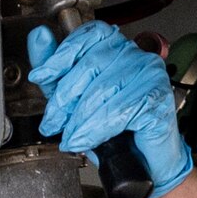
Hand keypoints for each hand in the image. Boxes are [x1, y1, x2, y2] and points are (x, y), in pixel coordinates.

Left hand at [26, 22, 192, 197]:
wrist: (142, 162)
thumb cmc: (115, 130)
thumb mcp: (75, 100)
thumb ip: (56, 72)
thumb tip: (38, 37)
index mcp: (116, 48)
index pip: (88, 35)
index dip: (61, 54)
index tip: (41, 75)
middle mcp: (135, 55)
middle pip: (91, 64)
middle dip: (63, 98)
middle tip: (53, 122)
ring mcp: (150, 74)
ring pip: (102, 90)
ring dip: (78, 121)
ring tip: (70, 138)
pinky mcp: (158, 97)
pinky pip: (118, 111)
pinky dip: (95, 130)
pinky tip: (85, 141)